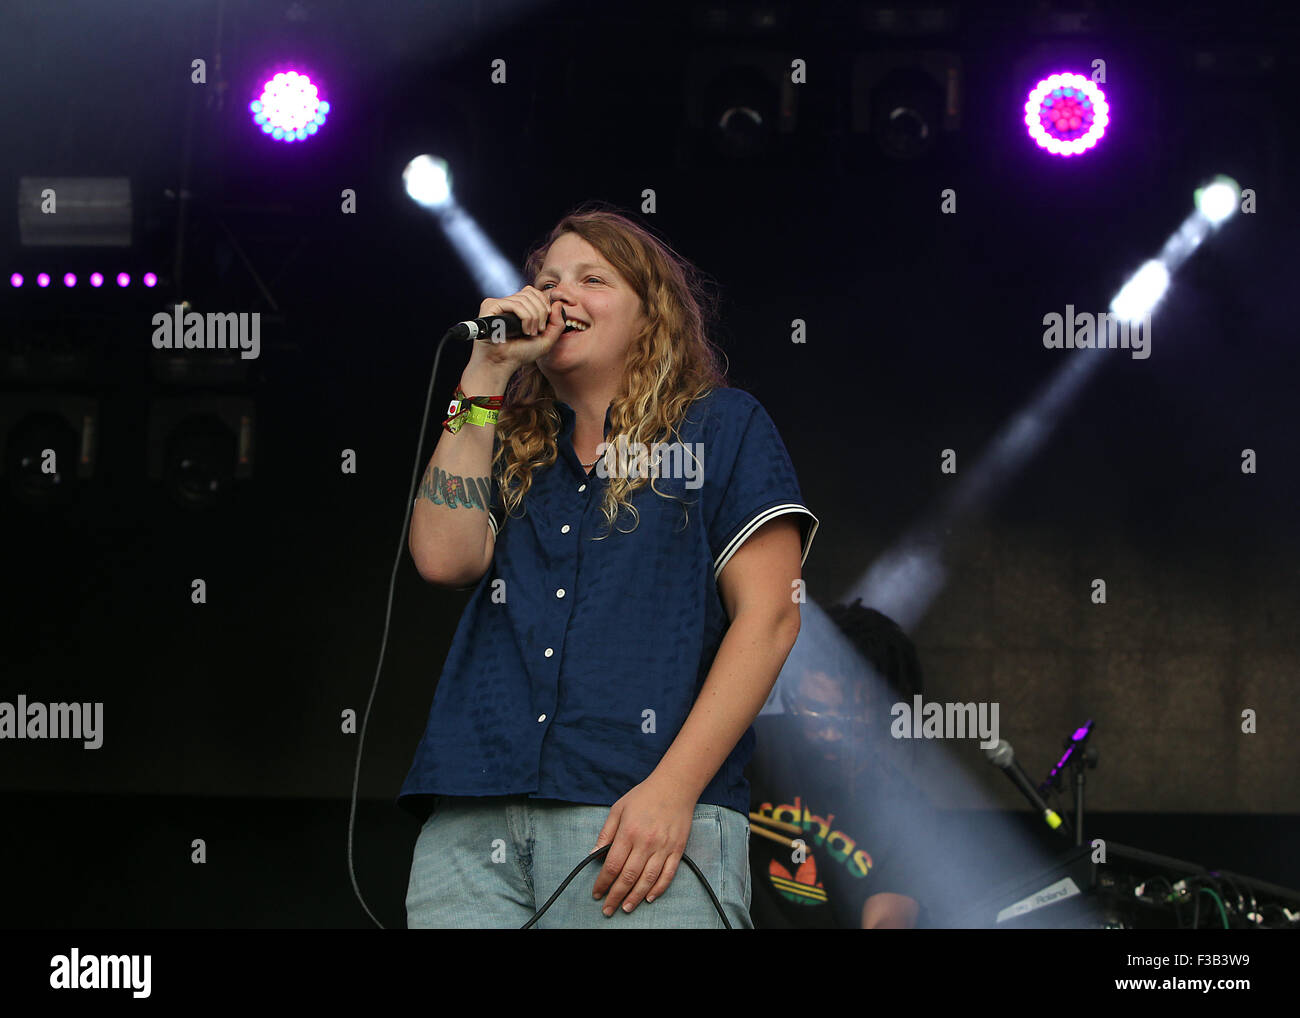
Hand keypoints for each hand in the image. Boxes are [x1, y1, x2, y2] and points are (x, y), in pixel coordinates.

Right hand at [469, 285, 566, 371]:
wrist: (502, 363)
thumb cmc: (520, 354)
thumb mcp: (546, 339)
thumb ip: (557, 323)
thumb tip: (558, 303)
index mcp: (517, 307)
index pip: (534, 292)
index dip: (544, 304)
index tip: (545, 323)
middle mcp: (506, 303)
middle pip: (531, 293)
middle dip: (541, 312)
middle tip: (539, 330)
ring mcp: (498, 304)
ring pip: (524, 299)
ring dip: (534, 317)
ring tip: (531, 333)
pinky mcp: (490, 306)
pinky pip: (515, 304)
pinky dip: (525, 317)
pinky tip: (524, 330)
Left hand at [590, 774, 697, 916]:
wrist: (675, 786)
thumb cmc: (644, 796)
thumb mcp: (618, 809)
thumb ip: (606, 833)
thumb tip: (593, 854)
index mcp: (628, 832)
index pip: (612, 865)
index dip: (603, 883)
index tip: (596, 893)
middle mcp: (646, 843)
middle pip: (628, 877)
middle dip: (615, 896)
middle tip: (607, 909)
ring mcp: (663, 847)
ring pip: (648, 880)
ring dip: (635, 897)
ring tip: (625, 908)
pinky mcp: (677, 849)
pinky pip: (668, 874)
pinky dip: (658, 889)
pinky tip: (648, 898)